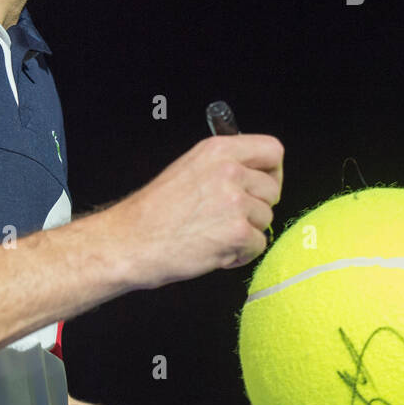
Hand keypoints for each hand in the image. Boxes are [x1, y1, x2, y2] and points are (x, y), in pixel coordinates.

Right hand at [107, 134, 282, 289]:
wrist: (130, 241)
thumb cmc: (155, 211)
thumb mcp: (190, 168)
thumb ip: (225, 165)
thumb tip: (256, 173)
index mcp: (218, 150)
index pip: (273, 150)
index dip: (273, 172)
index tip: (261, 186)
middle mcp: (230, 170)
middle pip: (273, 189)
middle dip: (256, 207)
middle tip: (229, 218)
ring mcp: (235, 201)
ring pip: (267, 219)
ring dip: (247, 232)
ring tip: (215, 234)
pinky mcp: (237, 232)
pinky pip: (259, 245)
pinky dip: (240, 254)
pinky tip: (215, 250)